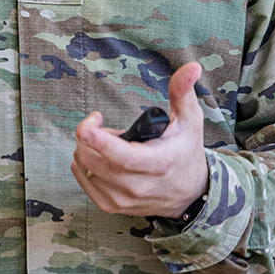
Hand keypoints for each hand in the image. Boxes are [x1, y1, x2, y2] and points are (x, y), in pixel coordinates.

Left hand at [71, 62, 210, 218]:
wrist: (189, 192)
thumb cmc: (186, 151)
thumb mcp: (190, 119)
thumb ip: (183, 91)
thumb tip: (191, 67)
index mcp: (159, 163)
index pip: (124, 157)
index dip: (101, 141)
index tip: (89, 124)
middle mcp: (139, 186)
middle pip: (96, 161)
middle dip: (89, 135)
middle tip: (101, 125)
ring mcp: (124, 199)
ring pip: (86, 169)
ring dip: (87, 149)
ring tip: (106, 142)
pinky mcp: (112, 206)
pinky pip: (83, 181)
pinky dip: (83, 164)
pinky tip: (96, 155)